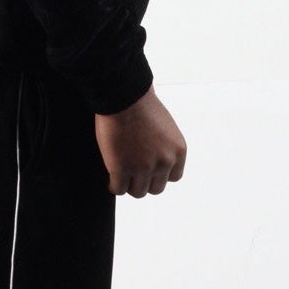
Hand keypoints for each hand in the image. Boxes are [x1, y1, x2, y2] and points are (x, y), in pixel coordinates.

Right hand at [93, 83, 186, 197]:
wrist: (123, 97)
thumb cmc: (141, 103)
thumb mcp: (165, 126)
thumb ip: (164, 145)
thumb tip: (154, 156)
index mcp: (178, 151)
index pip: (173, 177)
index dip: (159, 174)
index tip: (149, 170)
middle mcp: (164, 162)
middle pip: (156, 188)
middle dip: (144, 182)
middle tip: (132, 173)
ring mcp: (143, 168)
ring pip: (137, 192)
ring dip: (128, 185)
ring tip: (120, 176)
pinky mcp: (121, 170)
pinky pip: (118, 189)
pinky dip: (113, 185)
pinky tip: (110, 178)